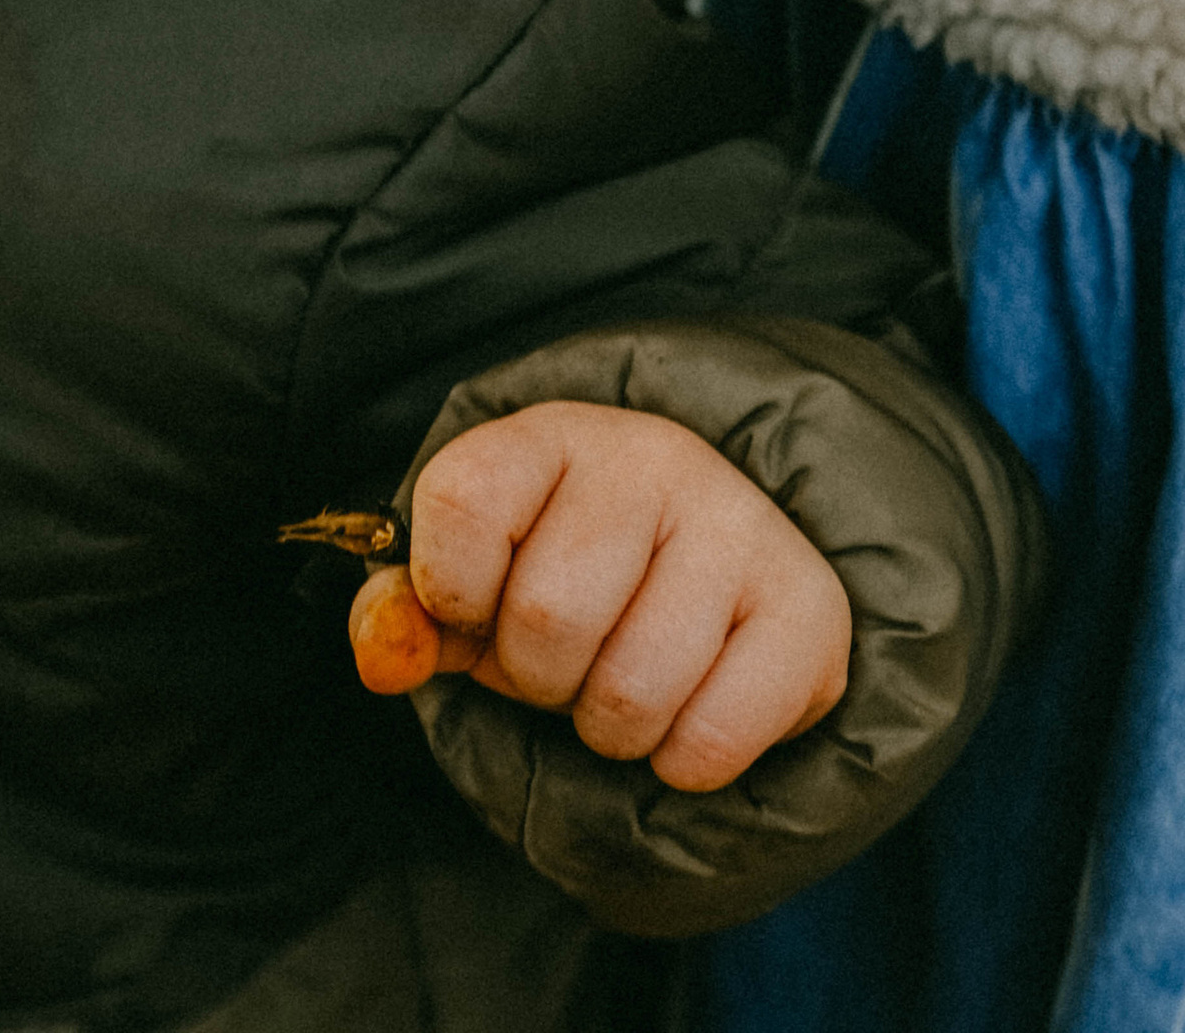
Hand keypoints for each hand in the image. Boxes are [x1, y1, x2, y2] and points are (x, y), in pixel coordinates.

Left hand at [347, 403, 851, 792]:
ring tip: (625, 680)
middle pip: (545, 619)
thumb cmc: (573, 572)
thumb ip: (409, 611)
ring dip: (609, 727)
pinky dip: (681, 760)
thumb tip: (384, 657)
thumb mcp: (477, 575)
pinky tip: (690, 707)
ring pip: (628, 693)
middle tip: (567, 658)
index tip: (478, 602)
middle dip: (536, 677)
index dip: (451, 590)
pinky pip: (709, 741)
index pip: (461, 505)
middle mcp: (653, 456)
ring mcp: (739, 524)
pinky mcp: (808, 608)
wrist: (721, 569)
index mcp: (552, 432)